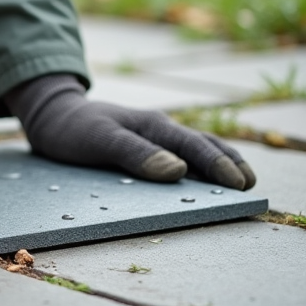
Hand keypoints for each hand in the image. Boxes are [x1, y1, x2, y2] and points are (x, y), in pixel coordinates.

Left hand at [4, 73, 255, 189]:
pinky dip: (198, 171)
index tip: (240, 183)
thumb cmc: (73, 128)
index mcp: (153, 125)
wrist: (52, 117)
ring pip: (195, 152)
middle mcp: (160, 131)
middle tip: (252, 186)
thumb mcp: (98, 139)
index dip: (219, 165)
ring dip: (218, 166)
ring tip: (240, 185)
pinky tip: (203, 188)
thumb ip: (134, 153)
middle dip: (230, 164)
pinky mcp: (146, 150)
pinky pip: (179, 160)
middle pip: (204, 146)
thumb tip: (176, 170)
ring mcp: (155, 140)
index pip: (194, 146)